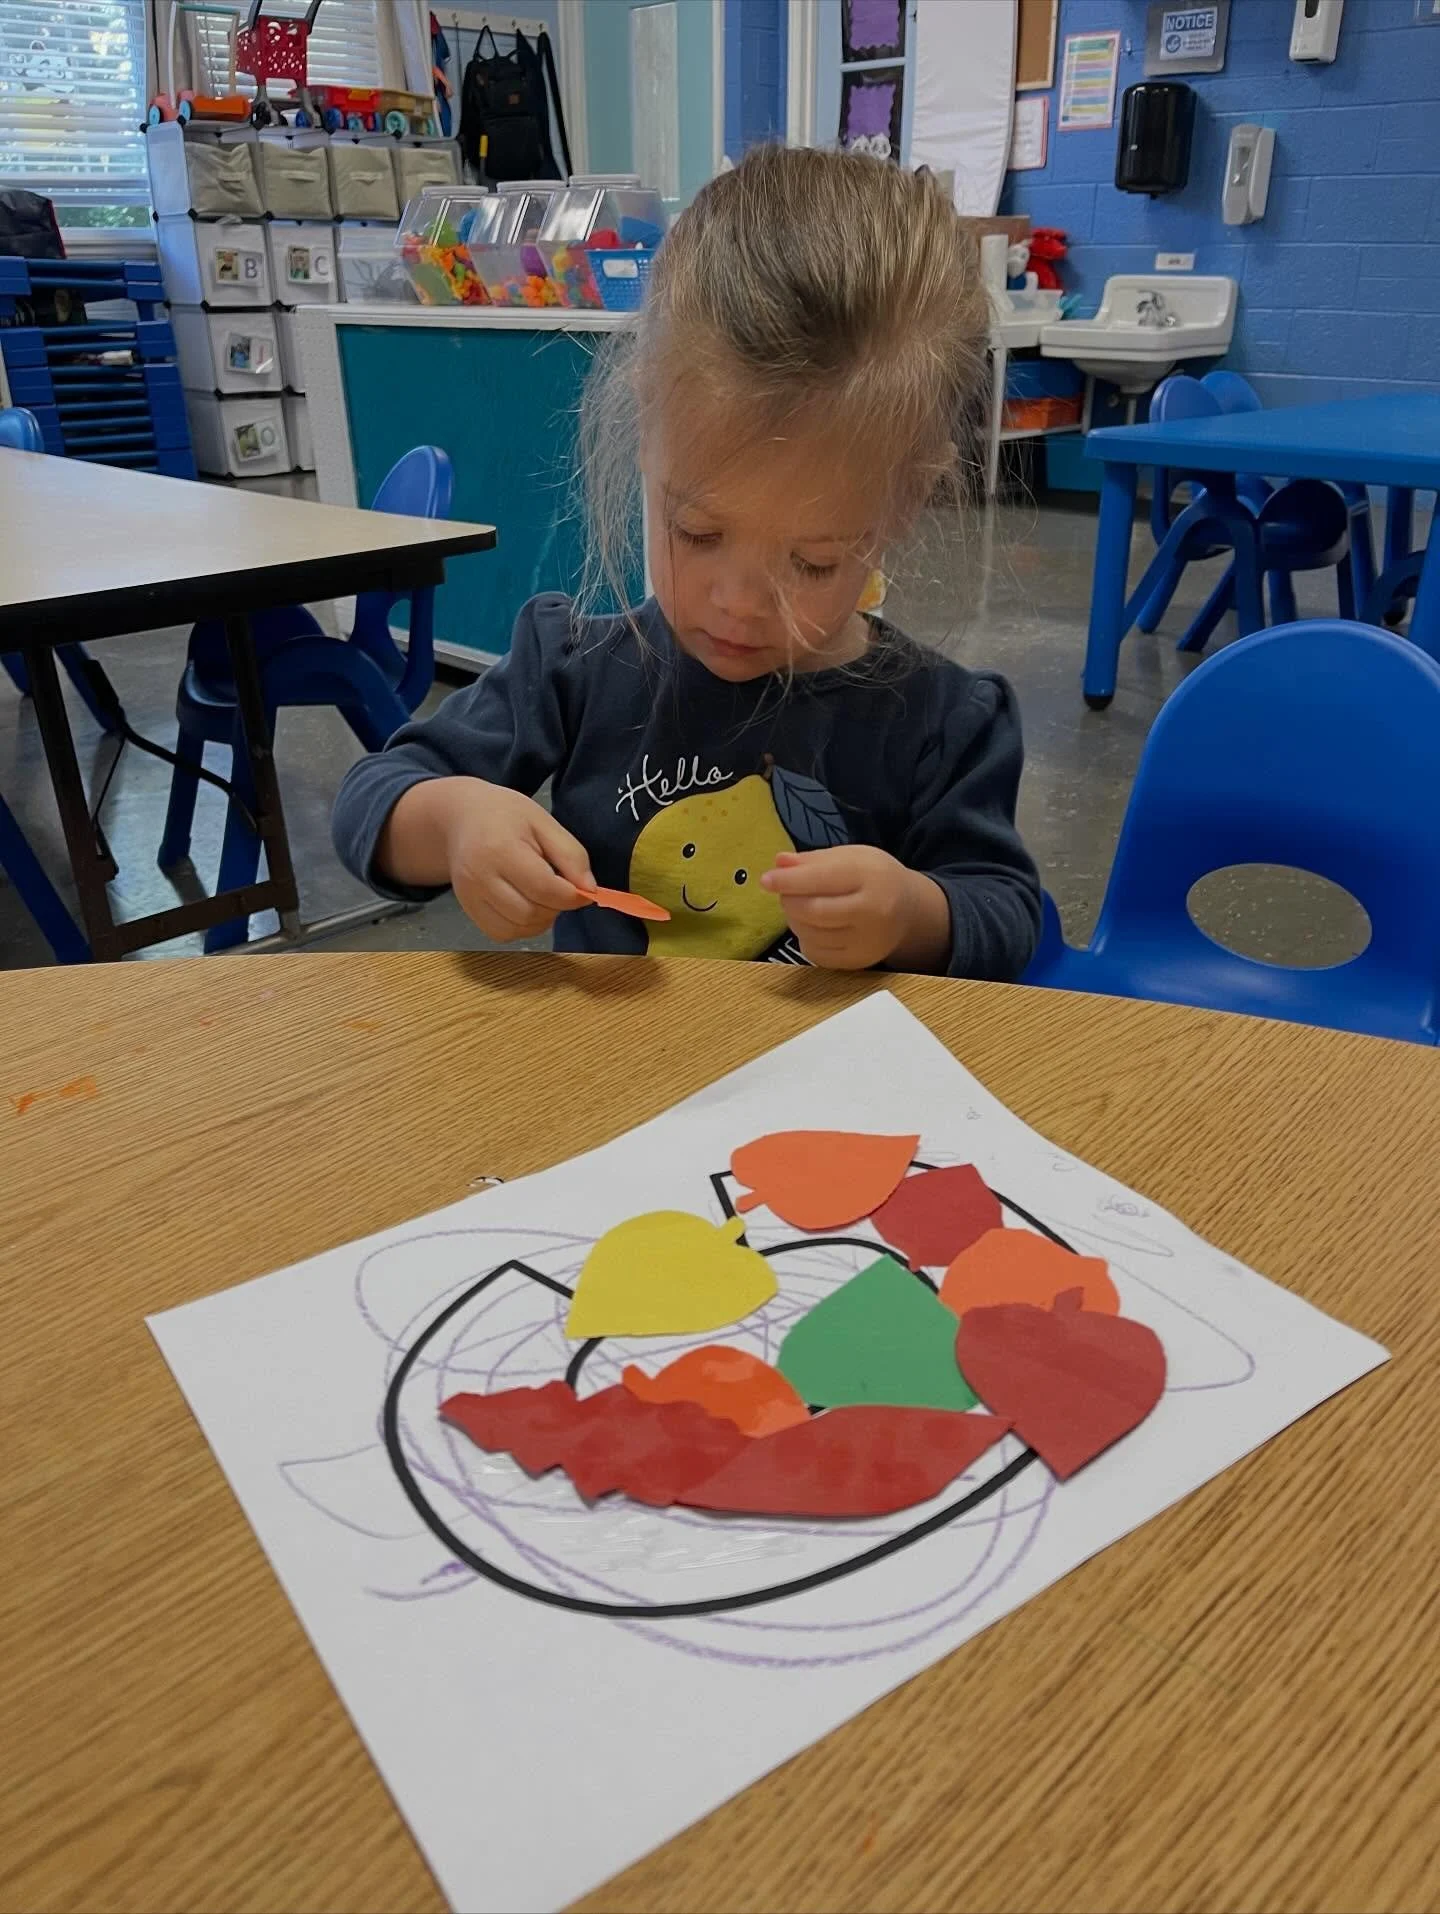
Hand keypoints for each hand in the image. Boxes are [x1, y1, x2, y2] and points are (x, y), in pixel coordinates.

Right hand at [381, 778, 595, 942]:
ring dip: (540, 920)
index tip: (583, 890)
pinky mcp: (467, 910)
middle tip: (560, 889)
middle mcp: (479, 877)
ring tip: (542, 895)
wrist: (462, 818)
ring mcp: (469, 897)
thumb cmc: (506, 816)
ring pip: (517, 929)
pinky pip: (502, 933)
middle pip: (530, 914)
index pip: (544, 889)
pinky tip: (525, 905)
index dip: (572, 896)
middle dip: (556, 908)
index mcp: (500, 849)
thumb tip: (589, 891)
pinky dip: (522, 927)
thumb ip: (571, 856)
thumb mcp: (544, 823)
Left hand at [760, 848, 951, 972]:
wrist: (909, 910)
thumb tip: (779, 863)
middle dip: (789, 901)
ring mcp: (866, 941)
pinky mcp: (858, 962)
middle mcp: (872, 911)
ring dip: (794, 919)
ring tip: (800, 907)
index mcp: (870, 877)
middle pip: (813, 911)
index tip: (766, 880)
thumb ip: (813, 860)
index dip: (788, 881)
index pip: (821, 880)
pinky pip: (816, 954)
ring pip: (811, 934)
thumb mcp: (849, 856)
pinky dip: (805, 938)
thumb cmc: (873, 878)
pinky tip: (812, 926)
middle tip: (785, 893)